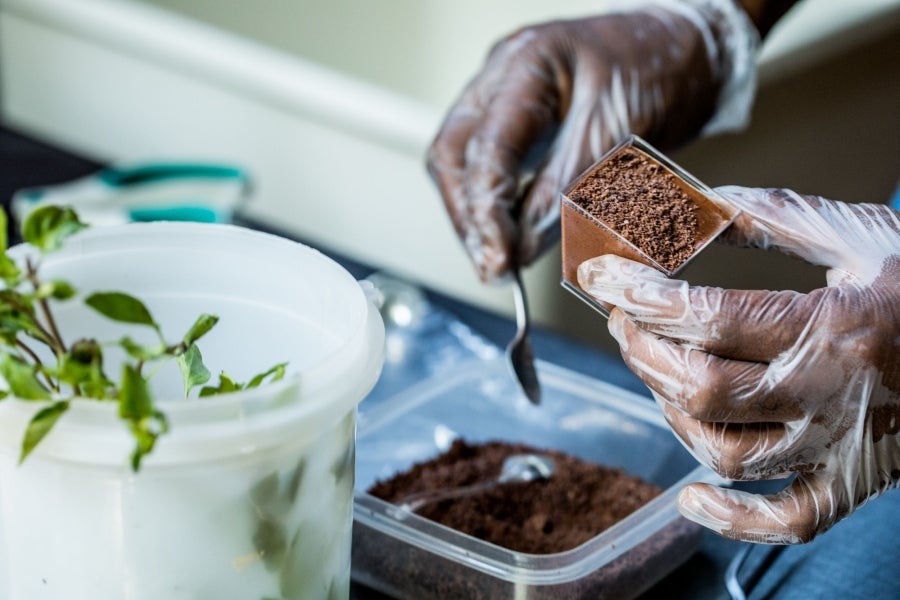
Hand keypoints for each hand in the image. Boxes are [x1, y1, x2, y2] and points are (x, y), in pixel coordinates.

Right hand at [427, 2, 755, 281]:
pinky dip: (499, 208)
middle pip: (453, 157)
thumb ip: (564, 189)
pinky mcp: (522, 125)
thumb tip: (523, 247)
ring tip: (499, 262)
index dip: (485, 210)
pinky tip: (511, 238)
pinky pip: (494, 170)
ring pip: (464, 166)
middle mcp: (502, 78)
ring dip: (477, 218)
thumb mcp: (617, 132)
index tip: (500, 258)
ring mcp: (506, 99)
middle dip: (468, 217)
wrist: (690, 52)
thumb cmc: (662, 67)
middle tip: (492, 266)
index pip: (485, 146)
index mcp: (524, 64)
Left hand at [577, 187, 899, 543]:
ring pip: (726, 452)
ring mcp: (840, 446)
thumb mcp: (862, 236)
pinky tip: (693, 496)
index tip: (599, 278)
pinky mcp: (854, 482)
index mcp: (833, 325)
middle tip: (624, 318)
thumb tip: (699, 206)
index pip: (706, 317)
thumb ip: (776, 219)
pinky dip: (733, 518)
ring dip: (669, 412)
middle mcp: (831, 392)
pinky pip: (787, 520)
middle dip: (641, 350)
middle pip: (700, 388)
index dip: (639, 295)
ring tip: (656, 374)